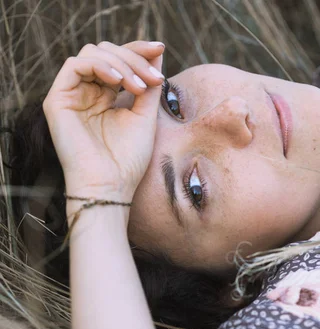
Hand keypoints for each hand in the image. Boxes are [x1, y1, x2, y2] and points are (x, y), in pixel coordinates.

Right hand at [42, 40, 164, 205]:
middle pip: (106, 53)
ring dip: (121, 64)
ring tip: (139, 86)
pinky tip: (118, 82)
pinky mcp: (57, 101)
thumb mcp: (145, 116)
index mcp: (105, 98)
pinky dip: (100, 66)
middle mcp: (86, 94)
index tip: (159, 49)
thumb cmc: (128, 160)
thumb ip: (149, 84)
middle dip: (133, 58)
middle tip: (154, 78)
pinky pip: (75, 65)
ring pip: (92, 54)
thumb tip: (157, 52)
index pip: (118, 61)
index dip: (138, 51)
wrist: (110, 187)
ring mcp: (71, 96)